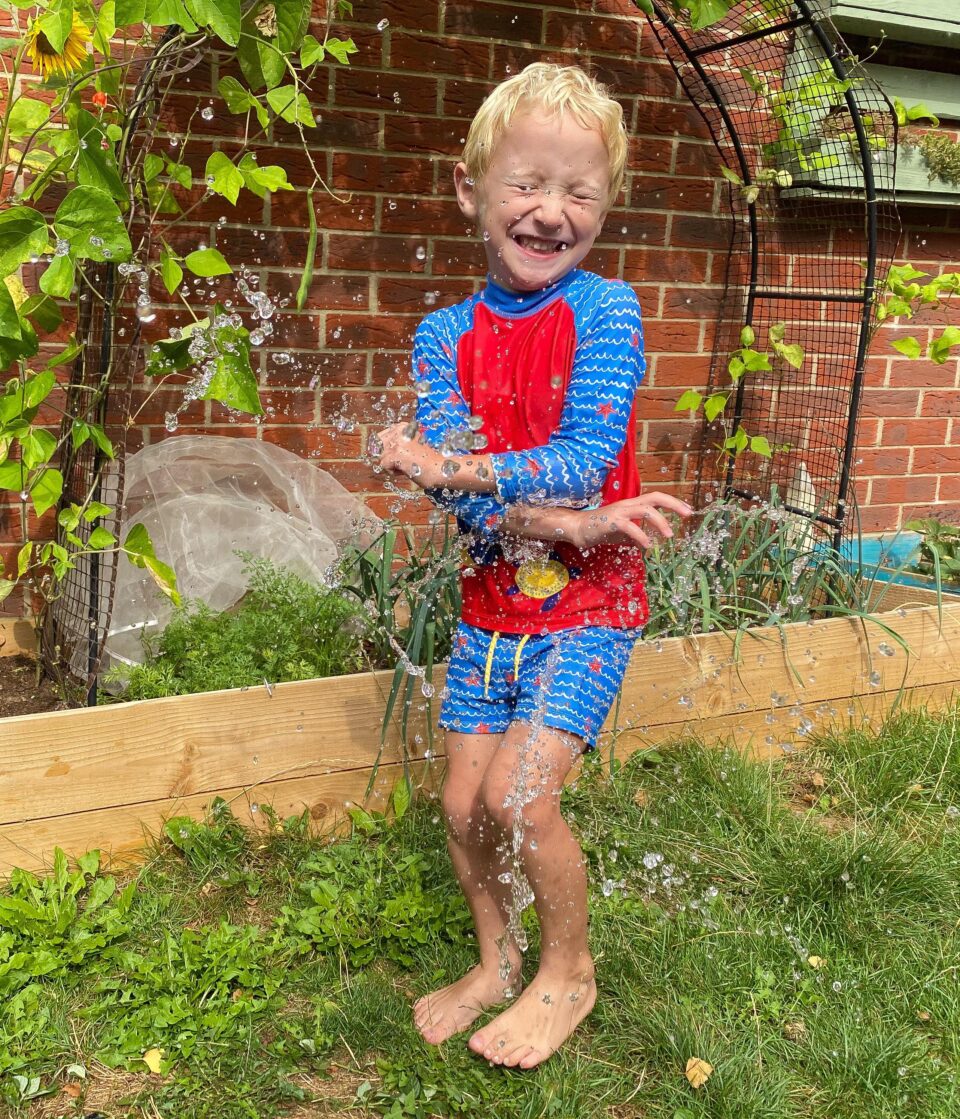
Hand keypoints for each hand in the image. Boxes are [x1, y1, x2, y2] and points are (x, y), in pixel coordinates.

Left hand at [370, 423, 443, 488]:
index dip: (386, 451)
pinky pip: (383, 466)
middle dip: (387, 458)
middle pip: (377, 448)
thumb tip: (372, 449)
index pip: (379, 438)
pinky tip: (407, 469)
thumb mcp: (410, 445)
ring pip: (380, 458)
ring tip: (408, 465)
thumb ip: (395, 443)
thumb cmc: (426, 460)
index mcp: (402, 427)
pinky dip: (394, 472)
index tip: (400, 456)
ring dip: (392, 466)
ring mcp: (397, 442)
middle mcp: (399, 431)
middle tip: (404, 461)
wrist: (440, 468)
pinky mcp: (396, 454)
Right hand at [571, 493, 692, 549]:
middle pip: (655, 498)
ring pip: (645, 510)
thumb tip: (646, 546)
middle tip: (688, 515)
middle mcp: (628, 505)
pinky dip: (641, 536)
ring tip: (669, 535)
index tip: (688, 510)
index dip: (673, 502)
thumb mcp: (623, 533)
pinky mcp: (611, 522)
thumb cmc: (600, 529)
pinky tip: (647, 546)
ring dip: (660, 522)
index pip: (656, 498)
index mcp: (633, 505)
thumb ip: (636, 537)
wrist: (577, 528)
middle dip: (673, 504)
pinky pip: (630, 527)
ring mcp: (620, 512)